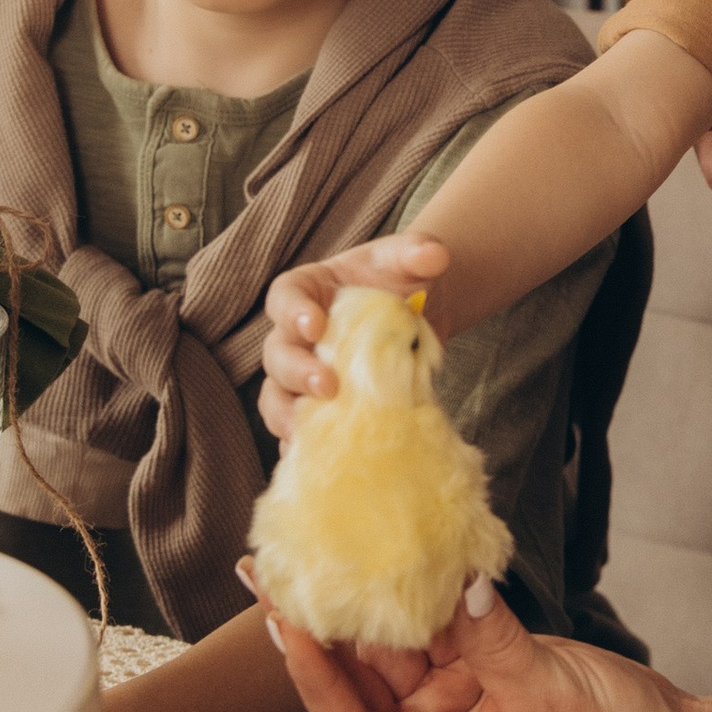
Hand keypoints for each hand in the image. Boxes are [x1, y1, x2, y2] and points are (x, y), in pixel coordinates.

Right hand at [259, 232, 447, 439]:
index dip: (293, 312)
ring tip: (305, 433)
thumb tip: (435, 255)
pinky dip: (303, 446)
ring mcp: (302, 376)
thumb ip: (418, 251)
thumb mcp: (409, 259)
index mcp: (306, 292)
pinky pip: (298, 431)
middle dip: (296, 371)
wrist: (417, 315)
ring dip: (287, 416)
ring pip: (276, 398)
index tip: (315, 324)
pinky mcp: (317, 409)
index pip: (284, 298)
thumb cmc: (400, 279)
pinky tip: (317, 460)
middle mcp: (295, 335)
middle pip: (277, 354)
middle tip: (327, 385)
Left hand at [260, 579, 692, 711]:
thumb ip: (489, 638)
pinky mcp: (477, 682)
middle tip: (274, 571)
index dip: (314, 678)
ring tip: (318, 549)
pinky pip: (435, 636)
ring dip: (364, 606)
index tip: (285, 622)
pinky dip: (419, 598)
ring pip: (393, 656)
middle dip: (322, 631)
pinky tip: (389, 553)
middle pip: (359, 690)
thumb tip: (450, 582)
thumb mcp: (546, 691)